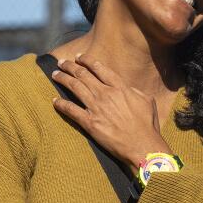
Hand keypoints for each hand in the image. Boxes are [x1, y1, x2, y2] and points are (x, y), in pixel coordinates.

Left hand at [51, 54, 169, 171]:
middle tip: (62, 63)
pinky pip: (71, 110)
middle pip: (83, 75)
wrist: (142, 145)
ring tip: (55, 74)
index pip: (100, 69)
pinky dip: (61, 104)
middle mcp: (106, 94)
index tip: (79, 57)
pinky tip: (54, 100)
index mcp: (120, 88)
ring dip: (63, 79)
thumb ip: (134, 91)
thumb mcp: (146, 101)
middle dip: (70, 66)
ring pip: (75, 87)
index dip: (87, 60)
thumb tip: (127, 87)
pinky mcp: (90, 123)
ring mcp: (96, 108)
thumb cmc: (147, 125)